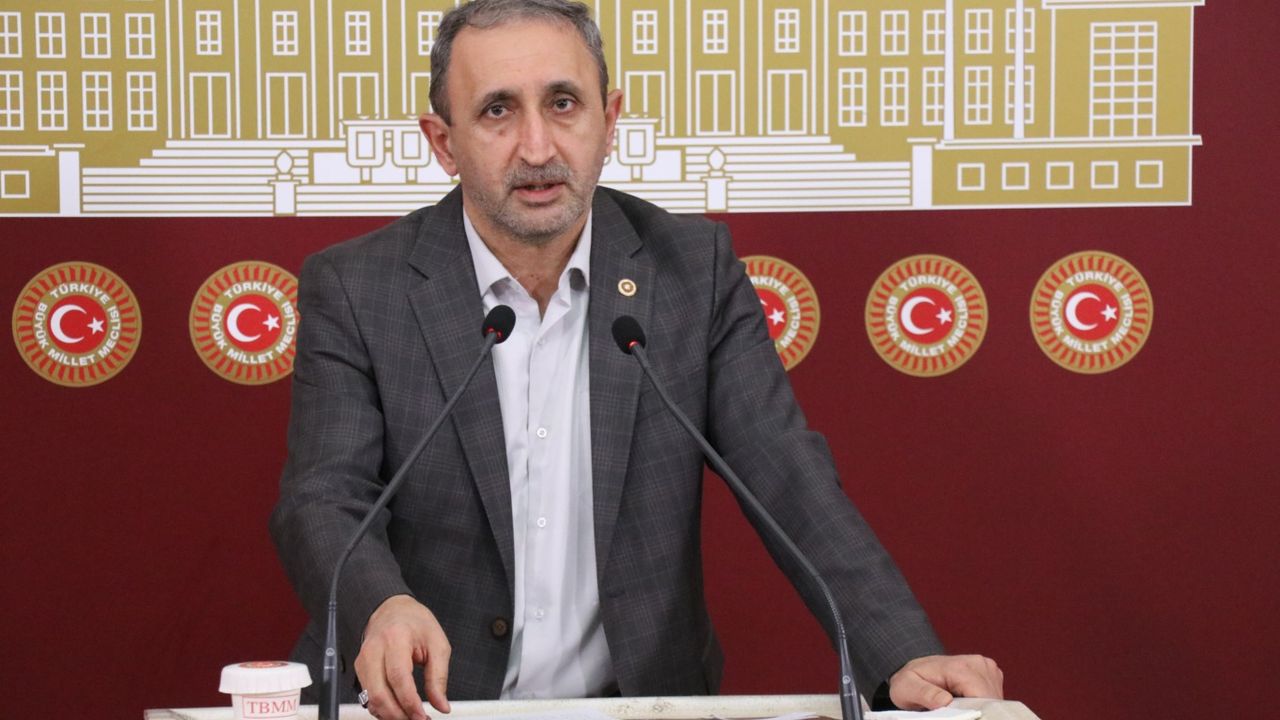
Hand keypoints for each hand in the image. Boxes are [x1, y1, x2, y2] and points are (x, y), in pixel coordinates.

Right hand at [355, 595, 451, 719]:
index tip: (422, 715)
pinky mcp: (360, 669)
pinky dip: (382, 708)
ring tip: (411, 717)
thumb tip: (441, 705)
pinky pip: (368, 696)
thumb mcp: (437, 644)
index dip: (410, 702)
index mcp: (395, 638)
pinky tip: (398, 710)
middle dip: (398, 714)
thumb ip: (439, 677)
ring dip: (390, 714)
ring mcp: (364, 660)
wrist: (393, 609)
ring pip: (371, 698)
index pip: (398, 677)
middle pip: (379, 693)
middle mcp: (374, 649)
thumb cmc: (415, 623)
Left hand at [888, 654, 1003, 709]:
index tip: (960, 717)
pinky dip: (983, 704)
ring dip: (980, 708)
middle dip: (977, 711)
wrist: (917, 670)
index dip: (975, 713)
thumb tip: (945, 701)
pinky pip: (995, 696)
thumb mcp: (907, 688)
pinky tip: (966, 702)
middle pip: (991, 700)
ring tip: (958, 706)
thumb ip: (925, 694)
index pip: (982, 698)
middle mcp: (977, 664)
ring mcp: (986, 668)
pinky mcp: (991, 674)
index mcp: (959, 667)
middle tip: (955, 712)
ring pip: (995, 700)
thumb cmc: (911, 680)